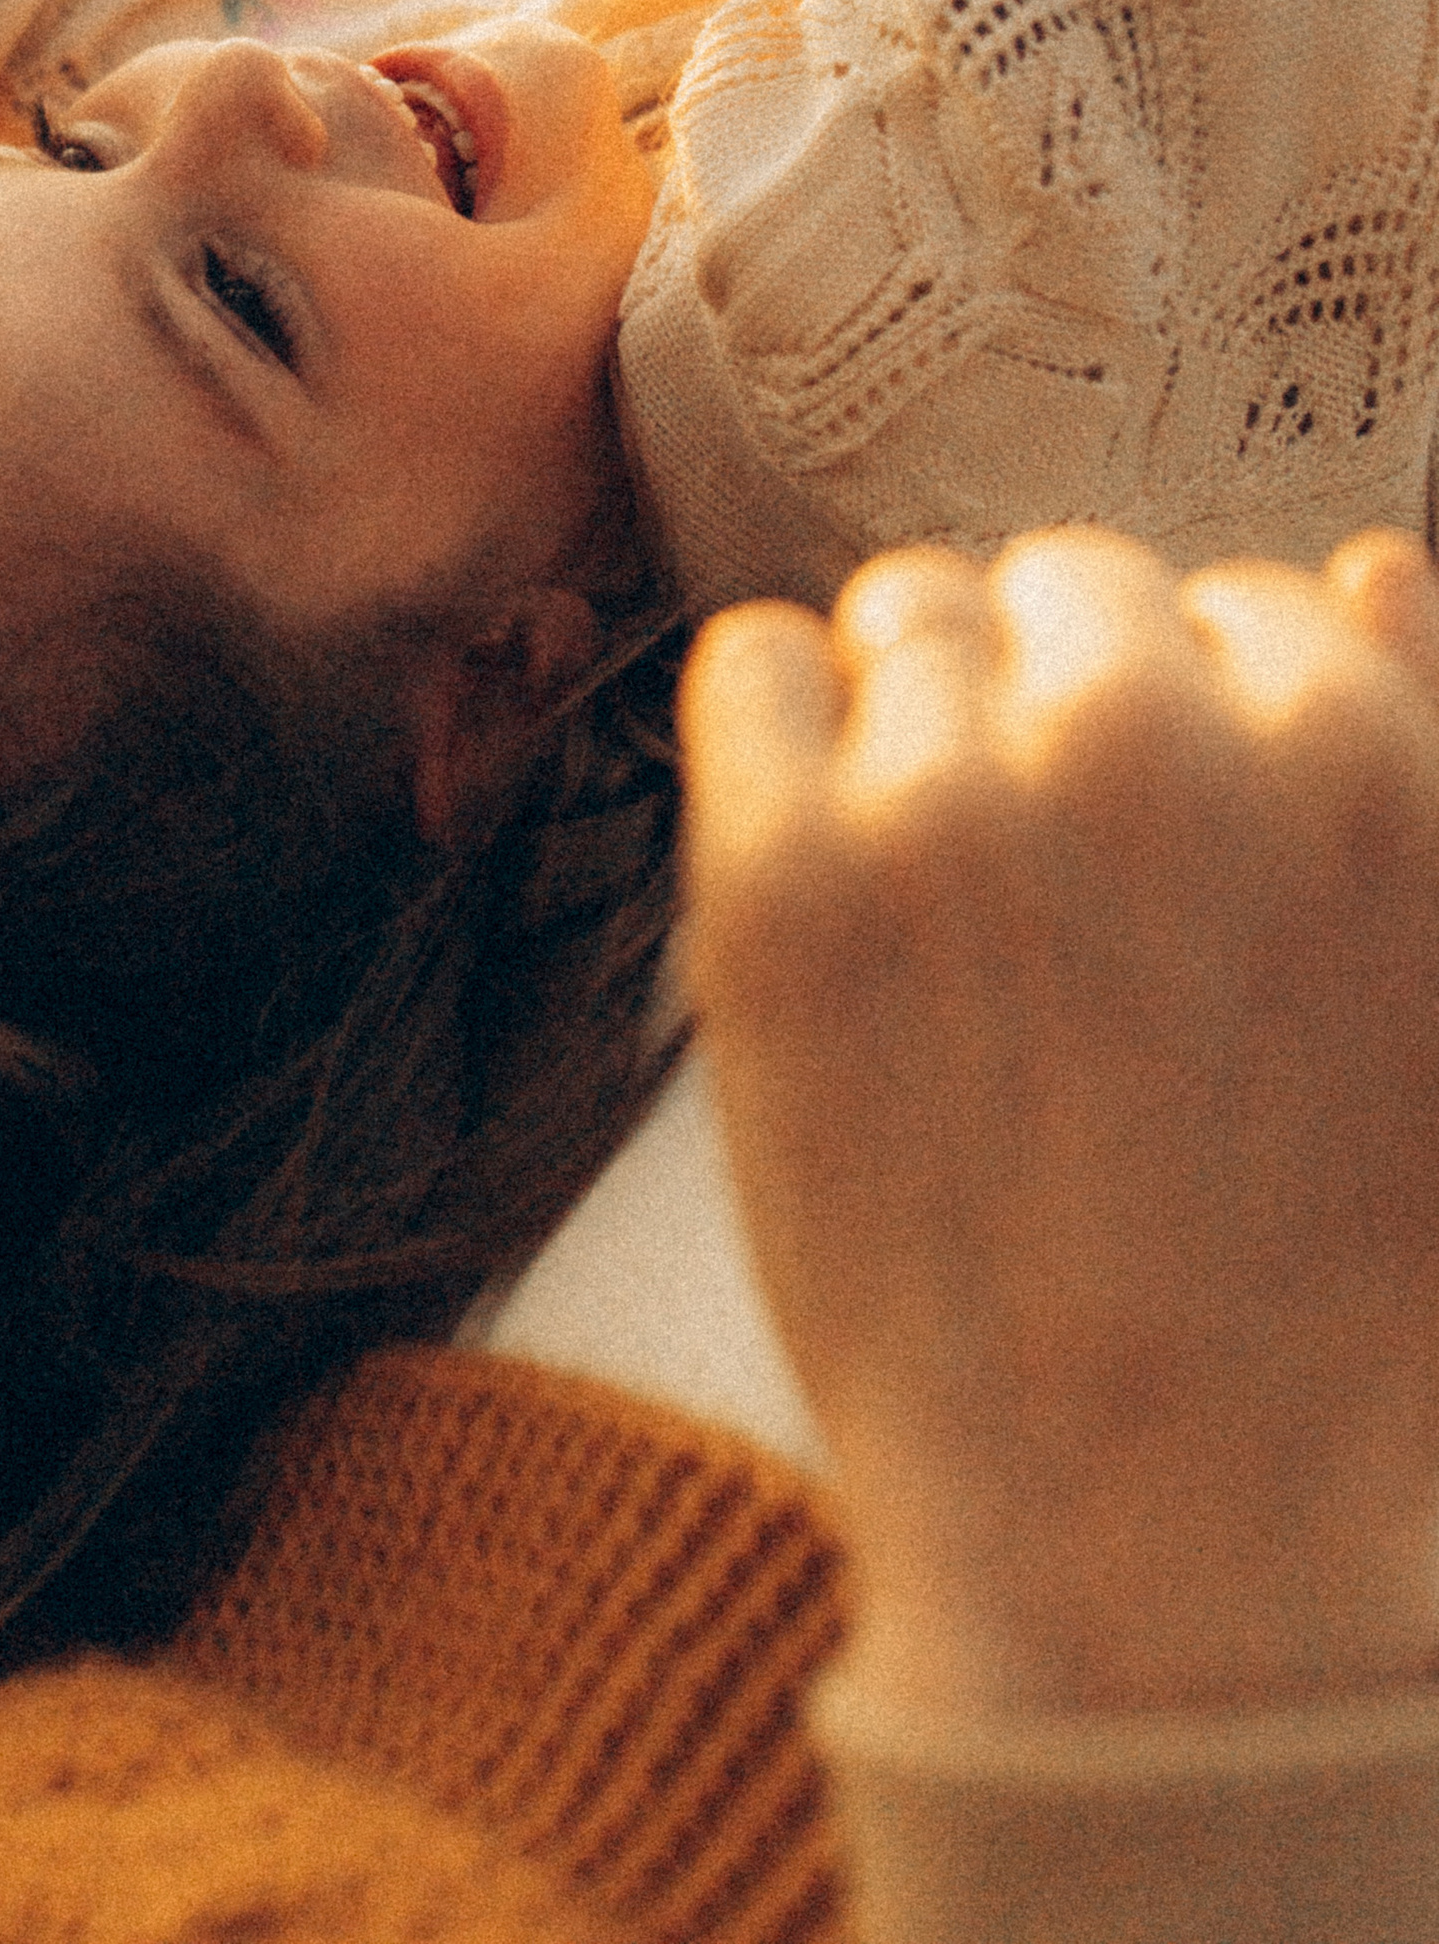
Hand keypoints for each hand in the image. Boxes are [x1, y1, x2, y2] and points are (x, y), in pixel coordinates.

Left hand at [684, 528, 1438, 1720]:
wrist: (1153, 1550)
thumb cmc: (1322, 1303)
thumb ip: (1414, 751)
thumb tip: (1369, 565)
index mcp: (1352, 757)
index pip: (1254, 600)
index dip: (1221, 729)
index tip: (1186, 859)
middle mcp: (1144, 741)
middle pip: (1070, 586)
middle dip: (1068, 702)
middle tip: (1062, 894)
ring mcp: (945, 803)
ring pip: (903, 615)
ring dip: (922, 722)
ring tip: (955, 911)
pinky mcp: (774, 879)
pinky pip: (744, 663)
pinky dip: (777, 731)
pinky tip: (829, 866)